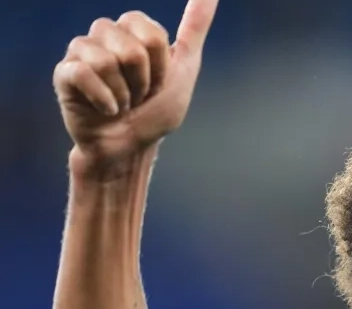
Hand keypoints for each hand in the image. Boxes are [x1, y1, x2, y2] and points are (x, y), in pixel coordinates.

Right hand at [54, 0, 218, 174]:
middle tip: (139, 95)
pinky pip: (84, 75)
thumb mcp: (185, 66)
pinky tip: (106, 110)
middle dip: (144, 81)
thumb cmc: (157, 110)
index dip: (161, 66)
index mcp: (132, 28)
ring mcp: (81, 51)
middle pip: (131, 48)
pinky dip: (105, 101)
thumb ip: (195, 27)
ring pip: (106, 61)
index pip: (151, 34)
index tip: (159, 82)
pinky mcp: (64, 73)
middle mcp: (105, 34)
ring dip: (124, 94)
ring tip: (122, 103)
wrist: (132, 146)